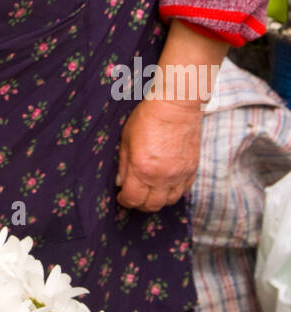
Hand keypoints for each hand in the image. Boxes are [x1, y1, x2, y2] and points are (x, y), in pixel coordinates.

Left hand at [116, 95, 202, 211]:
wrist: (176, 105)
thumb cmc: (148, 117)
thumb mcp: (126, 139)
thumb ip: (123, 164)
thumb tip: (120, 182)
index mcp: (142, 169)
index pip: (133, 199)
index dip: (125, 201)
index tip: (121, 197)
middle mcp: (162, 176)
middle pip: (151, 205)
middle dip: (140, 205)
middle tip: (134, 197)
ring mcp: (179, 174)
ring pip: (169, 201)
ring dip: (158, 200)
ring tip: (150, 192)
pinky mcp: (192, 169)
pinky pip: (183, 191)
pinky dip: (173, 192)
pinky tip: (166, 185)